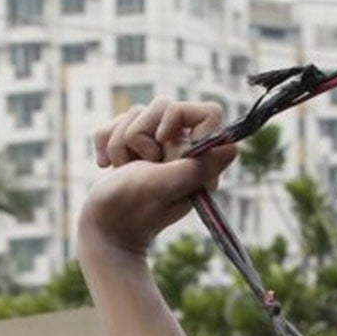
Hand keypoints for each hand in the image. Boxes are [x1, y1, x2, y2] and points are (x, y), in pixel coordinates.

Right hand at [79, 99, 239, 258]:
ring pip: (137, 112)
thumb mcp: (165, 185)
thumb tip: (234, 148)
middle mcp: (180, 149)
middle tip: (141, 163)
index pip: (206, 113)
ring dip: (121, 142)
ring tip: (122, 169)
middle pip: (164, 106)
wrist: (102, 229)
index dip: (180, 117)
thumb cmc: (131, 209)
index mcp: (198, 158)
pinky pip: (117, 121)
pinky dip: (106, 142)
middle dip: (141, 132)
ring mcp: (155, 146)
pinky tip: (106, 166)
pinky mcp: (131, 147)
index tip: (163, 139)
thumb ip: (196, 167)